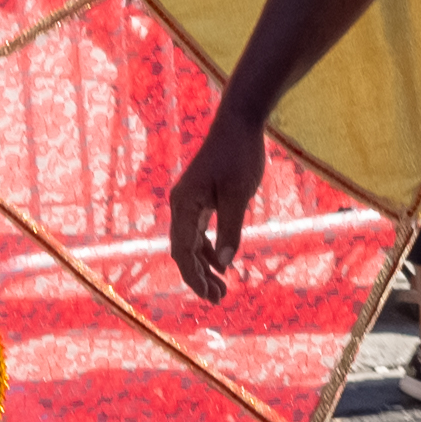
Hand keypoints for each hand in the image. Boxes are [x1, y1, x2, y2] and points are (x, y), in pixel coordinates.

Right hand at [164, 108, 268, 301]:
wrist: (239, 121)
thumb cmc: (239, 155)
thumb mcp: (239, 196)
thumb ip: (229, 231)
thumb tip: (223, 265)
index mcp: (184, 205)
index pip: (183, 252)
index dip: (194, 278)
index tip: (209, 297)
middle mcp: (181, 204)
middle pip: (183, 251)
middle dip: (198, 277)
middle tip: (218, 300)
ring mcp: (190, 200)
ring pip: (190, 242)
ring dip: (204, 266)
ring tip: (222, 288)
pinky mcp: (201, 196)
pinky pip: (198, 230)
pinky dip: (208, 248)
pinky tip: (222, 264)